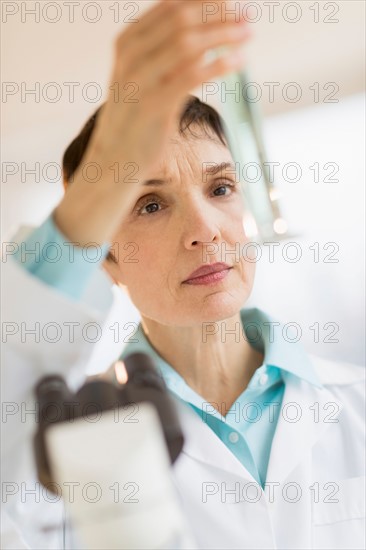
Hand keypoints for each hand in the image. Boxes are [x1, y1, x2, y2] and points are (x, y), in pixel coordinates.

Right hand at [87, 0, 251, 179]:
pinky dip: (218, 65)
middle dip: (219, 12)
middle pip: (182, 19)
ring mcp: (139, 79)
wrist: (114, 158)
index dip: (205, 0)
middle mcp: (131, 54)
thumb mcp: (145, 78)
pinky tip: (238, 62)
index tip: (232, 2)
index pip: (171, 5)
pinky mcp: (153, 104)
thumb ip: (168, 55)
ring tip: (248, 33)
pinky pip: (191, 76)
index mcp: (128, 41)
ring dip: (223, 34)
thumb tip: (208, 40)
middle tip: (248, 14)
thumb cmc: (135, 118)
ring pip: (188, 43)